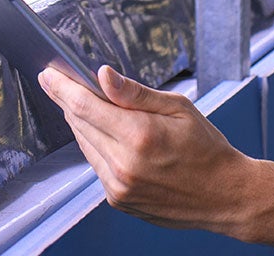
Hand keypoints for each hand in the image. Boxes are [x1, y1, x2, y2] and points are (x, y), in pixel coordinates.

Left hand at [38, 65, 273, 247]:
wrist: (225, 195)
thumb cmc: (207, 147)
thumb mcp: (178, 108)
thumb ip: (134, 93)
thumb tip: (102, 75)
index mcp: (139, 136)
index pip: (85, 106)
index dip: (61, 88)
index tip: (47, 74)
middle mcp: (124, 164)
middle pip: (80, 124)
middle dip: (68, 101)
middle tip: (59, 82)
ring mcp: (119, 186)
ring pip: (85, 145)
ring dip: (82, 124)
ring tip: (87, 106)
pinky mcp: (119, 200)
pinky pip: (97, 166)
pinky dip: (97, 147)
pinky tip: (108, 136)